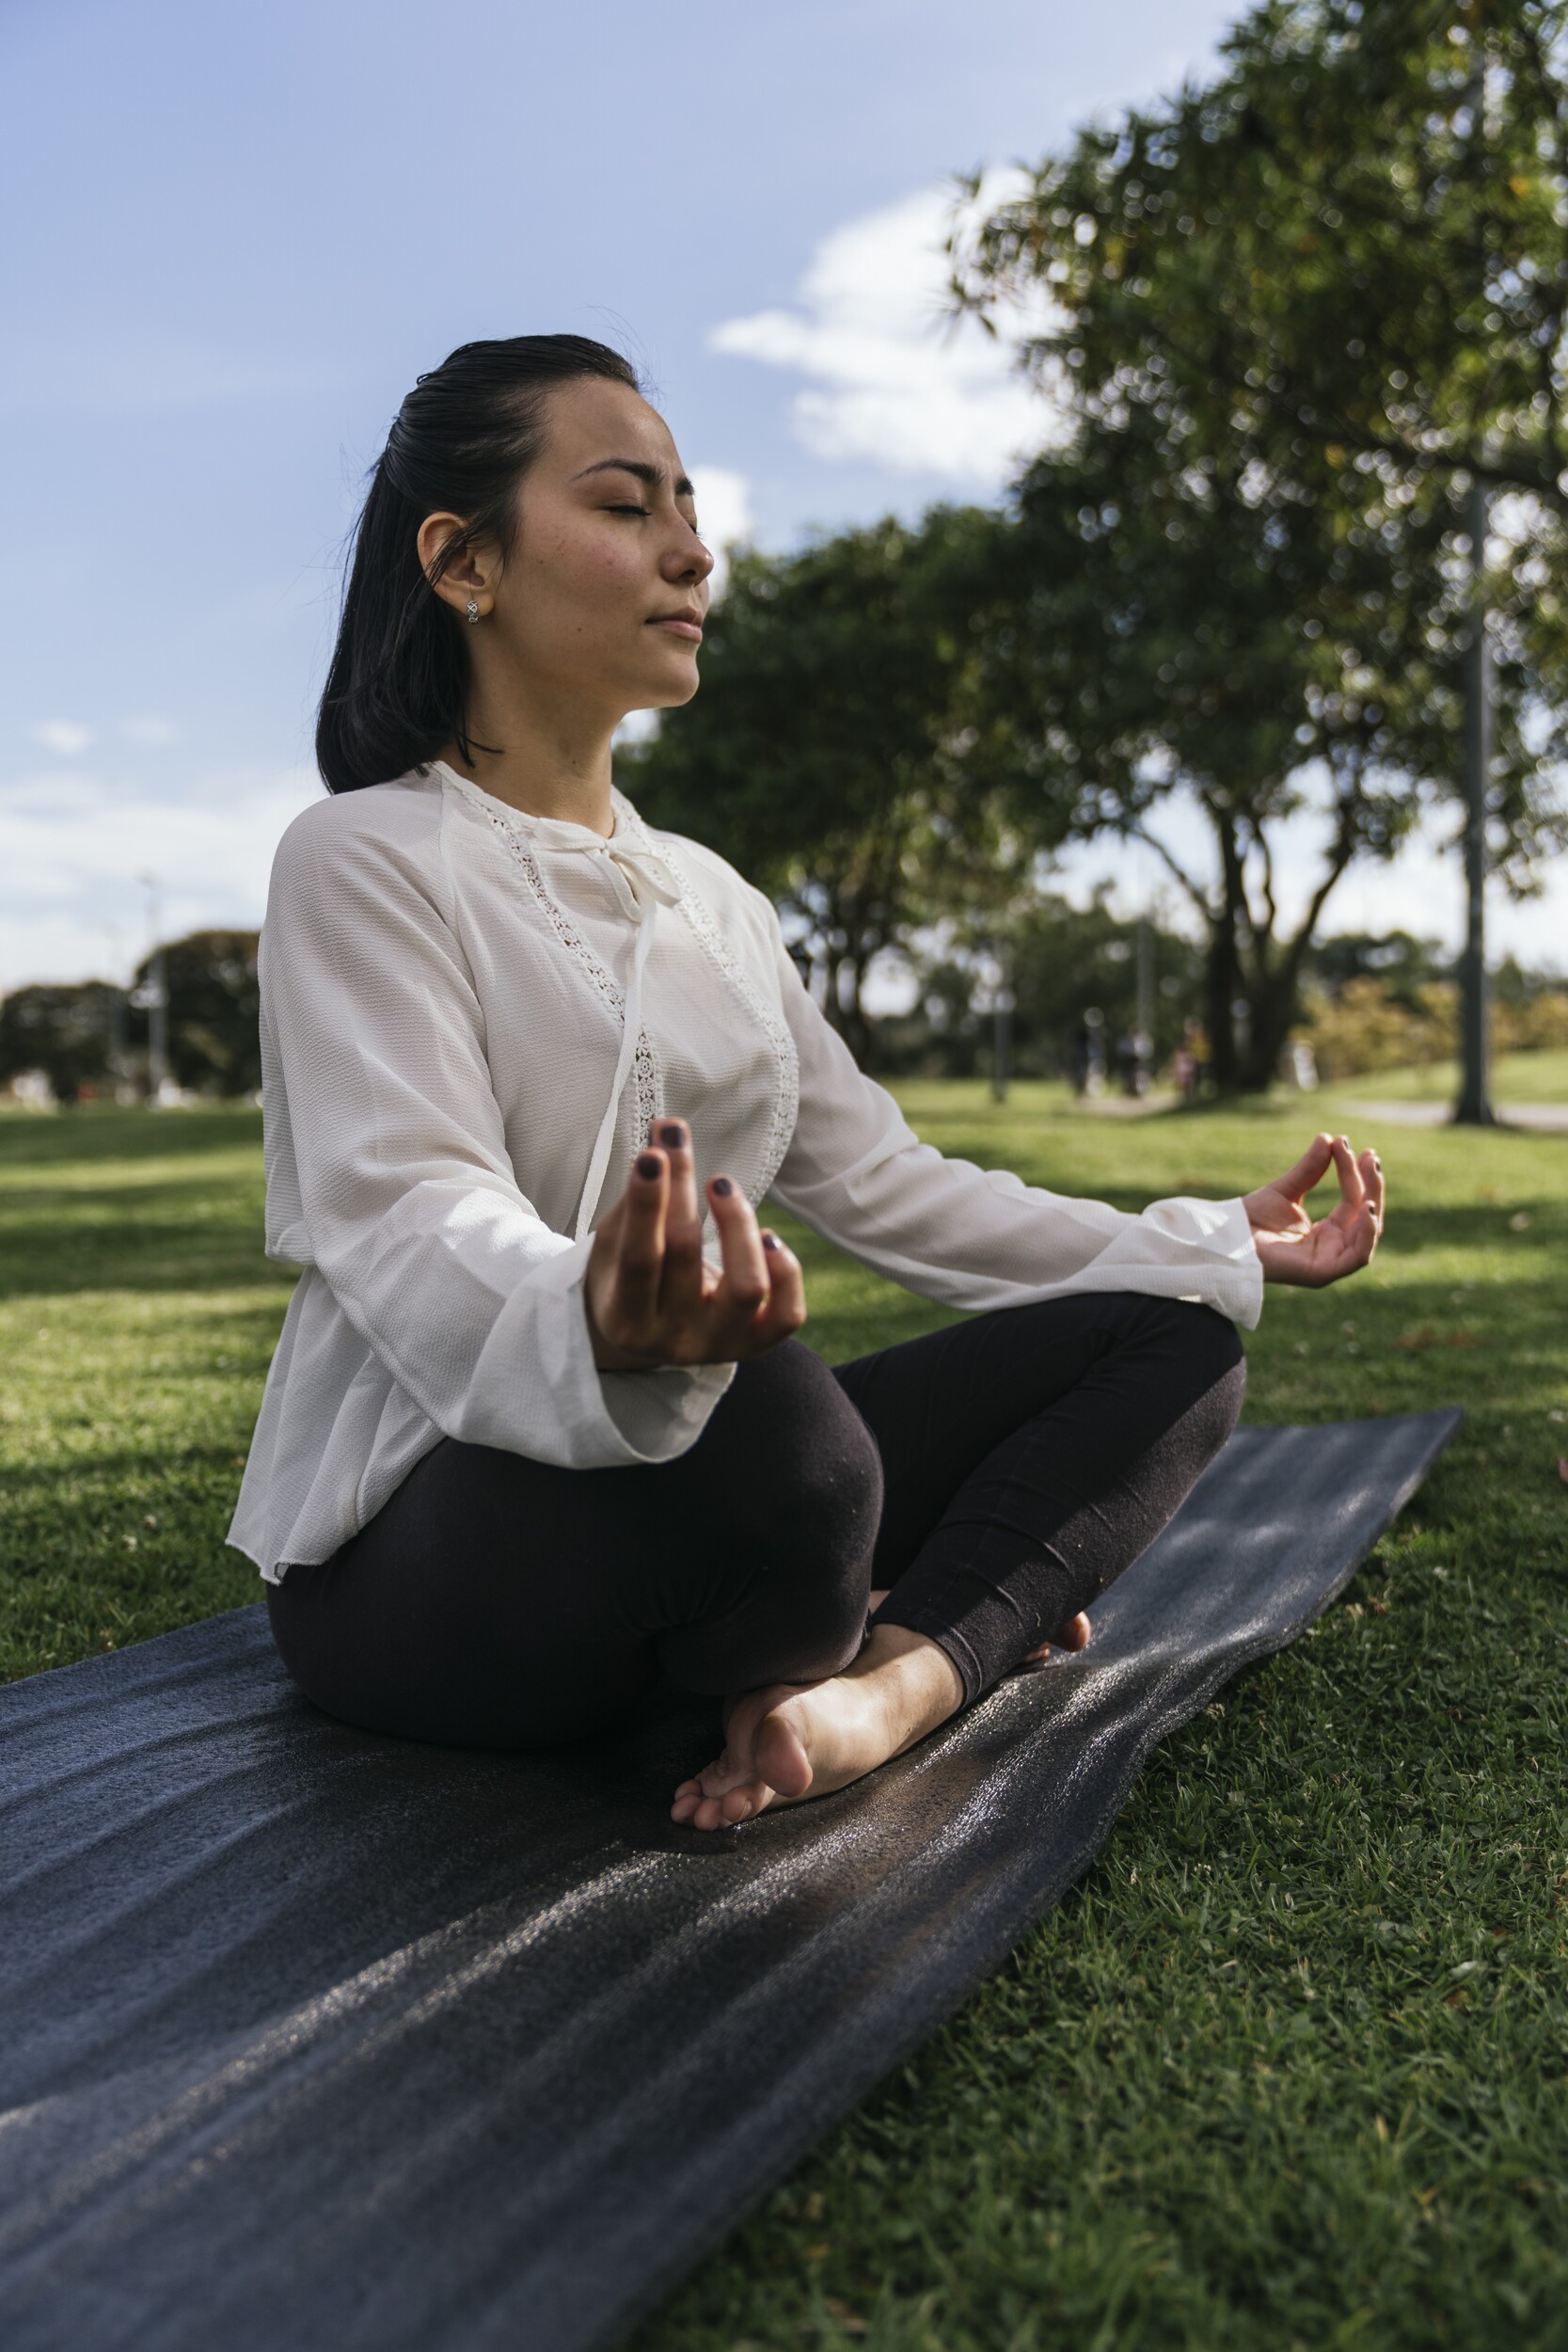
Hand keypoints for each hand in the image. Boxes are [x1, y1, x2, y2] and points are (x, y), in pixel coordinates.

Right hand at [585, 1116, 806, 1369]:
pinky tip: (768, 1236)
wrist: (652, 1332)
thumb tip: (666, 1130)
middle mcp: (672, 1341)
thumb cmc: (630, 1273)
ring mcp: (719, 1346)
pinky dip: (785, 1270)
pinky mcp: (756, 1345)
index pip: (640, 1259)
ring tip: (722, 1186)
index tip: (655, 1152)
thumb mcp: (618, 1241)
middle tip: (677, 1140)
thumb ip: (639, 1195)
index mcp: (626, 1320)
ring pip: (746, 1287)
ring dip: (738, 1223)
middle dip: (682, 1188)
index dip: (648, 1203)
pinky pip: (787, 1313)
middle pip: (685, 1257)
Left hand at [1243, 1132, 1383, 1287]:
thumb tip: (1329, 1137)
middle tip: (1370, 1155)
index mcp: (1327, 1232)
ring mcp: (1329, 1262)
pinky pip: (1358, 1256)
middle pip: (1364, 1216)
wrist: (1225, 1239)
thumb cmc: (1250, 1219)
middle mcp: (1332, 1248)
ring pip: (1367, 1234)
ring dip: (1373, 1202)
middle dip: (1371, 1184)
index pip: (1352, 1202)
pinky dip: (1367, 1232)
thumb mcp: (1285, 1189)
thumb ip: (1310, 1169)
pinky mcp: (1322, 1273)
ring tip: (1371, 1173)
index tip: (1349, 1145)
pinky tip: (1365, 1206)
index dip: (1355, 1175)